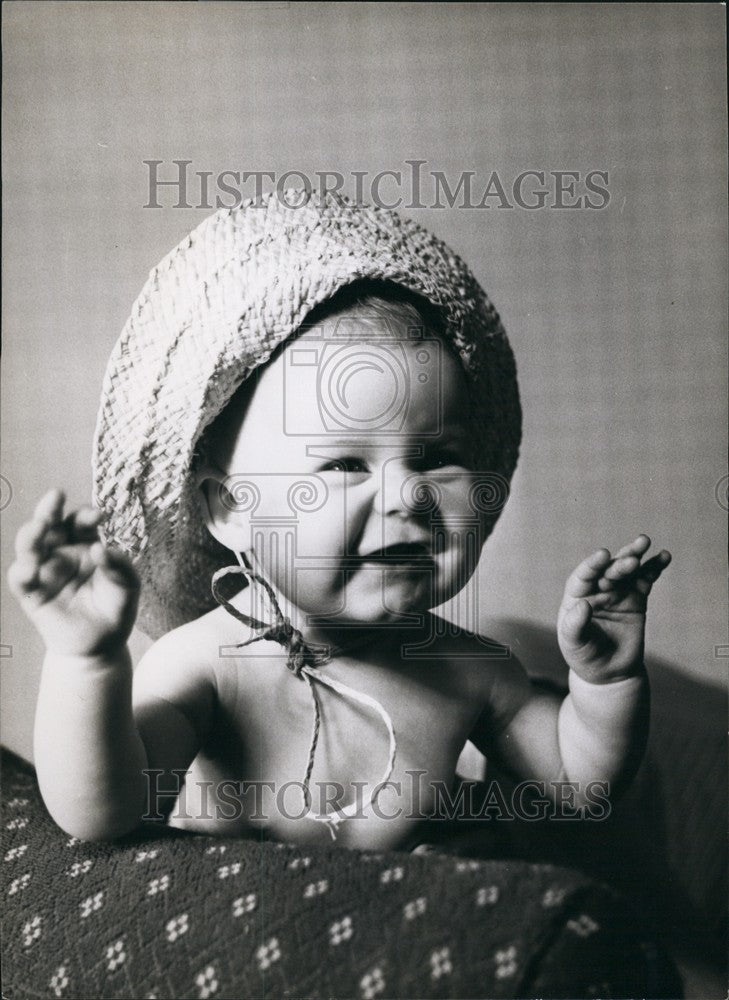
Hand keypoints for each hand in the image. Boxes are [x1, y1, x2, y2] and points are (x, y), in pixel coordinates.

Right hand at [7, 489, 139, 656]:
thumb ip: (120, 567)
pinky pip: (21, 580)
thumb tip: (100, 549)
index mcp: (85, 545)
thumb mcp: (128, 587)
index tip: (98, 515)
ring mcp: (44, 571)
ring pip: (29, 545)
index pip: (81, 522)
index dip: (86, 515)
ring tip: (39, 528)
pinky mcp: (32, 593)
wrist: (101, 645)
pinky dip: (22, 572)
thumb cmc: (115, 609)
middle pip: (50, 524)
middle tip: (55, 496)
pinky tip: (31, 568)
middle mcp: (62, 553)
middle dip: (50, 508)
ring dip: (31, 534)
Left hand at [558, 535, 670, 682]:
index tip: (603, 554)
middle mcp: (596, 590)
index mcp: (577, 596)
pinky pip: (645, 580)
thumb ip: (575, 625)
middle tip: (631, 559)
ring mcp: (617, 592)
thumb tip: (584, 605)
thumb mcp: (574, 644)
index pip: (583, 577)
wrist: (608, 672)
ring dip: (635, 555)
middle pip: (608, 571)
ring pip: (627, 570)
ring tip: (644, 541)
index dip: (592, 565)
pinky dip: (654, 568)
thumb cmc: (584, 656)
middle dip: (619, 563)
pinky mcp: (636, 599)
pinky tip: (664, 557)